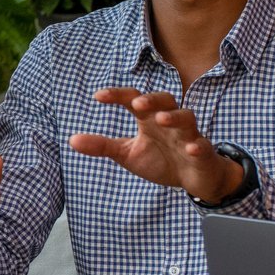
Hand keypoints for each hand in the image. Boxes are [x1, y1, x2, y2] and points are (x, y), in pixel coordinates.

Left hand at [67, 88, 245, 201]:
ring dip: (174, 117)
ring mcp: (189, 135)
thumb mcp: (128, 154)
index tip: (98, 96)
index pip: (134, 99)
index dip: (118, 95)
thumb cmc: (162, 160)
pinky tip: (190, 148)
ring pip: (186, 118)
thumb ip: (103, 146)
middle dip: (151, 100)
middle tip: (136, 103)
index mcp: (149, 119)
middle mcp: (169, 122)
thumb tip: (72, 140)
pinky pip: (202, 146)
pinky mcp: (203, 152)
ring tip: (161, 120)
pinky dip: (197, 145)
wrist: (194, 179)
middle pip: (165, 100)